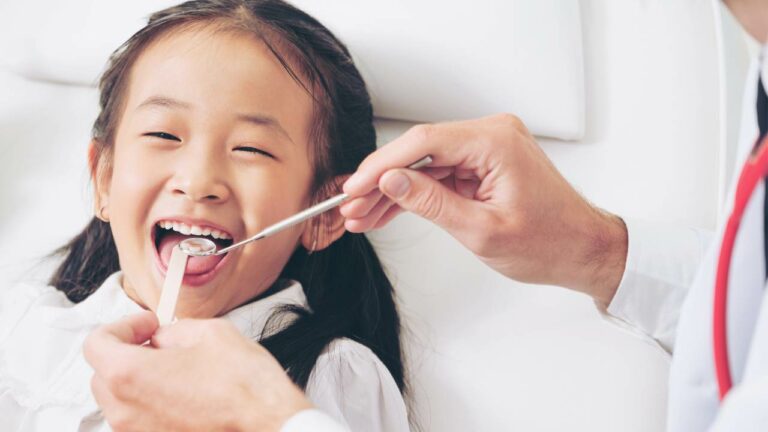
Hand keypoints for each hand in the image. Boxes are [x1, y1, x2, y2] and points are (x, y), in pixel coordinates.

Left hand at [83, 311, 311, 431]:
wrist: (267, 424)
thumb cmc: (243, 384)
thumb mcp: (209, 332)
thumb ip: (172, 332)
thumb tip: (162, 341)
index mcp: (129, 375)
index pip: (96, 344)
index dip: (122, 326)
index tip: (147, 326)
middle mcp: (125, 411)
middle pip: (102, 375)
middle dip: (126, 354)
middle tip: (158, 343)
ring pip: (120, 402)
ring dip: (138, 382)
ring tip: (175, 371)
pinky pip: (140, 422)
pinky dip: (152, 406)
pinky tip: (184, 396)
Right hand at [341, 114, 627, 304]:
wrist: (582, 250)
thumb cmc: (549, 242)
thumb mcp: (481, 231)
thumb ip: (431, 203)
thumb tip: (391, 180)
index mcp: (495, 142)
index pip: (423, 142)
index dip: (382, 164)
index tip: (355, 187)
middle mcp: (492, 134)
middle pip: (420, 151)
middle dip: (382, 180)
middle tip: (352, 205)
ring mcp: (489, 147)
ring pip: (426, 164)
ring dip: (395, 190)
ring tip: (363, 215)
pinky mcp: (485, 163)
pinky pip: (441, 174)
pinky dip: (417, 193)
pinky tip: (388, 211)